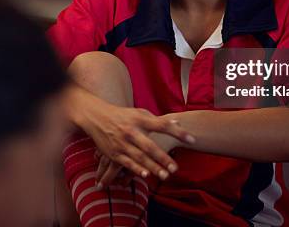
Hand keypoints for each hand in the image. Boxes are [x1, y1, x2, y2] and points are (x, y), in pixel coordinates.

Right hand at [80, 99, 194, 181]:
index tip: (192, 139)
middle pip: (149, 146)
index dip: (178, 131)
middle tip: (175, 168)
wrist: (96, 116)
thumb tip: (177, 123)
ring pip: (139, 157)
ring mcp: (122, 142)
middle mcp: (131, 130)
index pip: (162, 125)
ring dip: (152, 167)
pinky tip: (145, 175)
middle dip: (163, 158)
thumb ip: (158, 120)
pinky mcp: (113, 152)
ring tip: (165, 175)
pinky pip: (126, 162)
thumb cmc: (123, 115)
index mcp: (140, 119)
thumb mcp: (139, 113)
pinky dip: (135, 169)